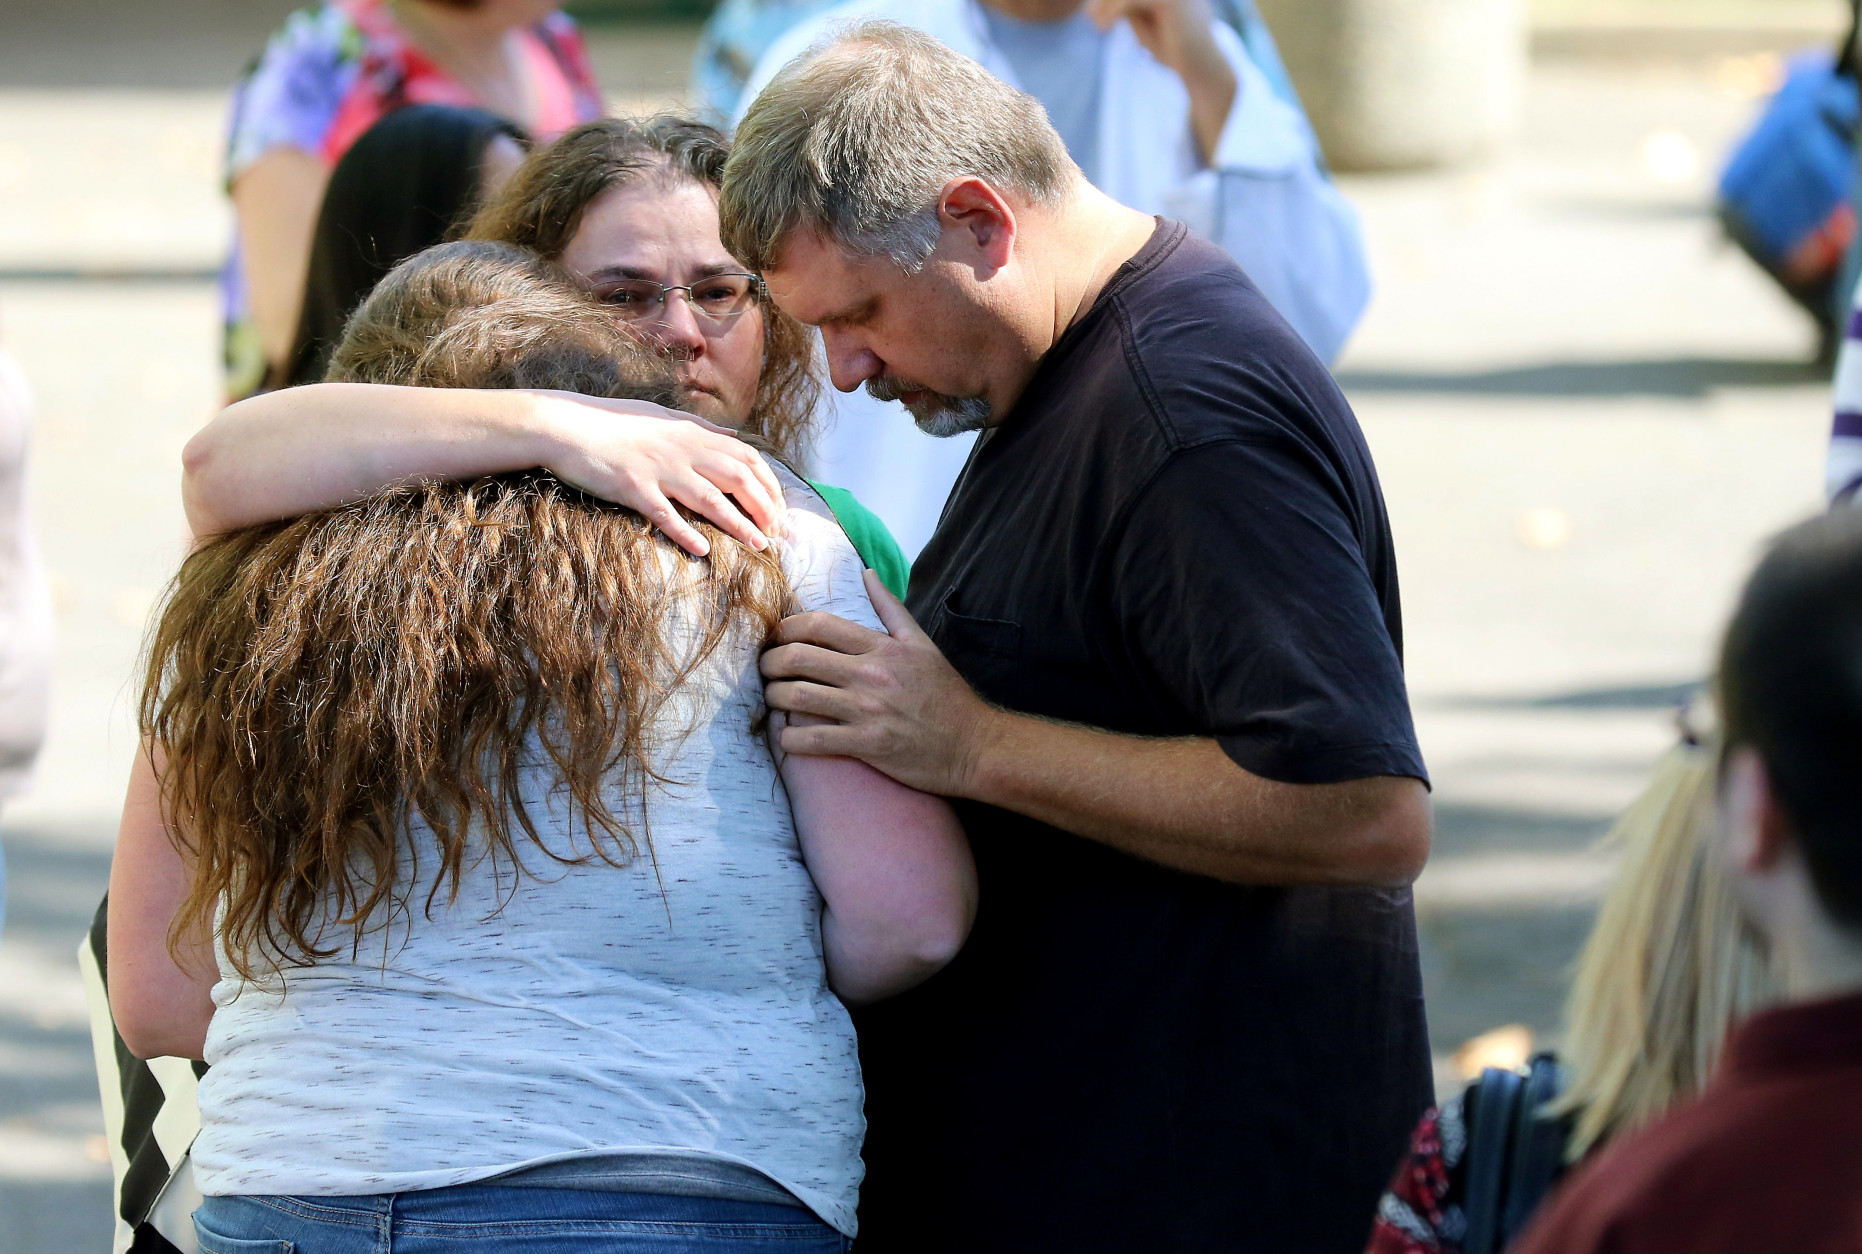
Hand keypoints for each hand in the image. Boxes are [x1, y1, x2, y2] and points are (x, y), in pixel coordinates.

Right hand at [527, 391, 787, 556]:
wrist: (565, 425)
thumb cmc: (613, 422)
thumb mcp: (663, 416)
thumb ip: (701, 428)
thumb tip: (735, 438)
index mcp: (691, 433)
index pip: (746, 458)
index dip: (769, 484)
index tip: (779, 508)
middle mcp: (681, 450)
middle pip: (738, 478)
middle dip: (764, 507)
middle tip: (777, 532)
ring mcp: (658, 469)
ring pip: (710, 499)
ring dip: (739, 524)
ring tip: (759, 545)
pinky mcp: (633, 488)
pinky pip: (666, 515)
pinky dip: (686, 533)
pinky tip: (704, 550)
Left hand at [760, 571, 999, 796]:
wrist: (973, 745)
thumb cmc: (947, 696)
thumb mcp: (923, 644)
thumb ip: (891, 608)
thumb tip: (867, 573)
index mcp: (882, 648)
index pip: (819, 626)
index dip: (786, 629)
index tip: (778, 638)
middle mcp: (871, 675)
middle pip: (799, 658)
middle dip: (770, 662)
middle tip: (765, 669)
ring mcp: (867, 711)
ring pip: (798, 697)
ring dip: (774, 697)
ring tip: (772, 699)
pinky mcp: (867, 745)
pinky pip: (813, 740)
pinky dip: (790, 739)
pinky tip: (787, 736)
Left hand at [1084, 0, 1236, 164]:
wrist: (1202, 69)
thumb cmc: (1175, 48)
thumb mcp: (1145, 23)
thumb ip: (1130, 7)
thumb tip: (1100, 0)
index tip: (1092, 12)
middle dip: (1106, 0)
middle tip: (1090, 17)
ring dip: (1106, 6)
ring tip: (1096, 25)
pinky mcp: (1170, 1)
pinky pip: (1130, 1)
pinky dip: (1111, 13)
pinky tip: (1103, 28)